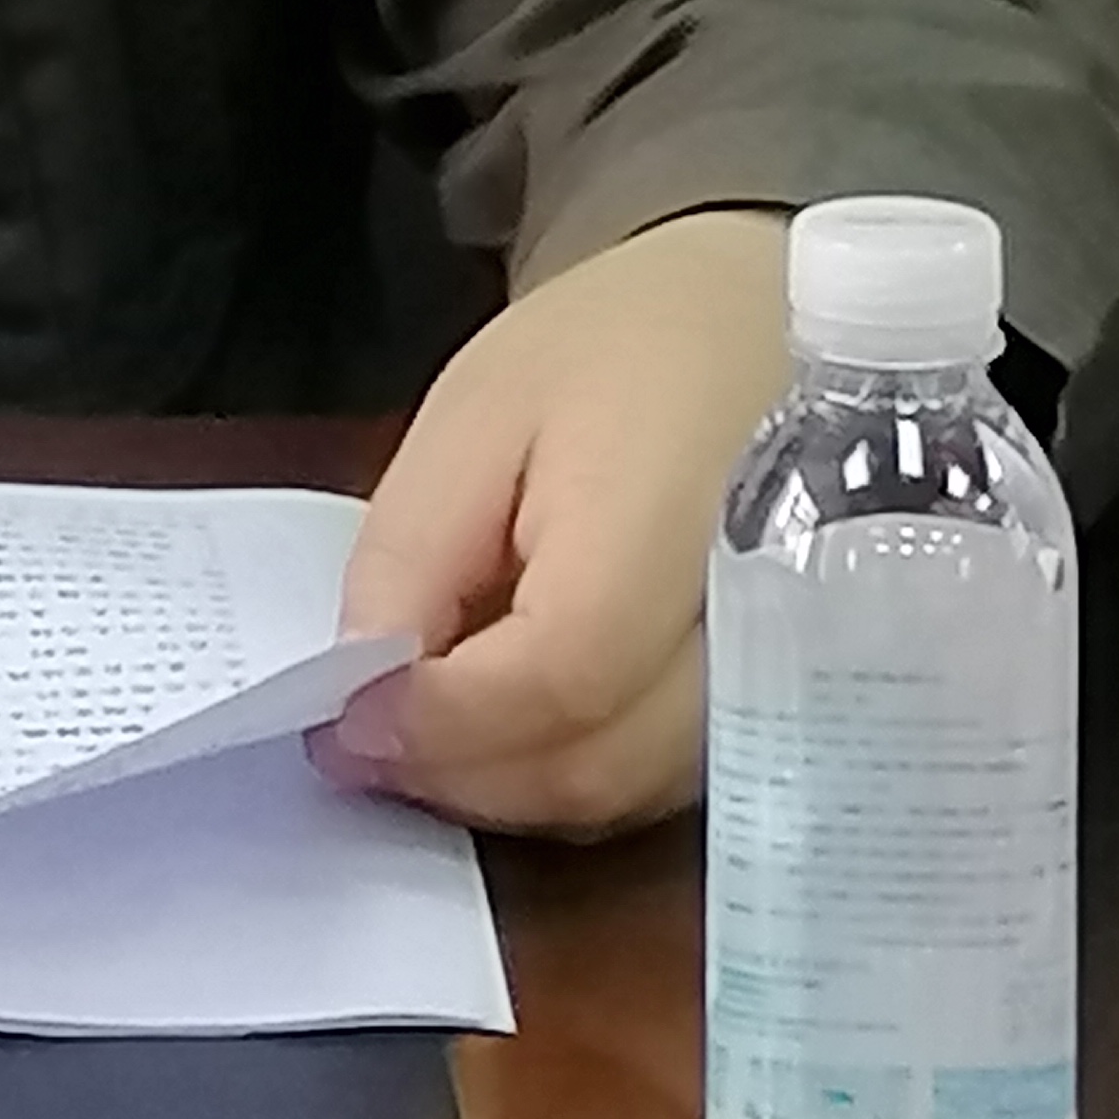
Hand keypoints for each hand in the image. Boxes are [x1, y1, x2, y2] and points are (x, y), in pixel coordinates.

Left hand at [319, 208, 790, 836]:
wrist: (772, 322)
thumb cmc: (620, 345)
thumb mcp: (482, 411)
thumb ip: (417, 550)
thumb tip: (364, 685)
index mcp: (670, 536)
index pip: (554, 681)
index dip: (437, 720)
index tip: (335, 721)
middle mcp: (752, 634)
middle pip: (594, 768)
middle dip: (461, 774)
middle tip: (358, 744)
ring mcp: (783, 684)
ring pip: (629, 796)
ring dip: (511, 789)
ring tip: (422, 736)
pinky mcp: (781, 704)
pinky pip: (666, 781)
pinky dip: (572, 772)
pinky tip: (507, 729)